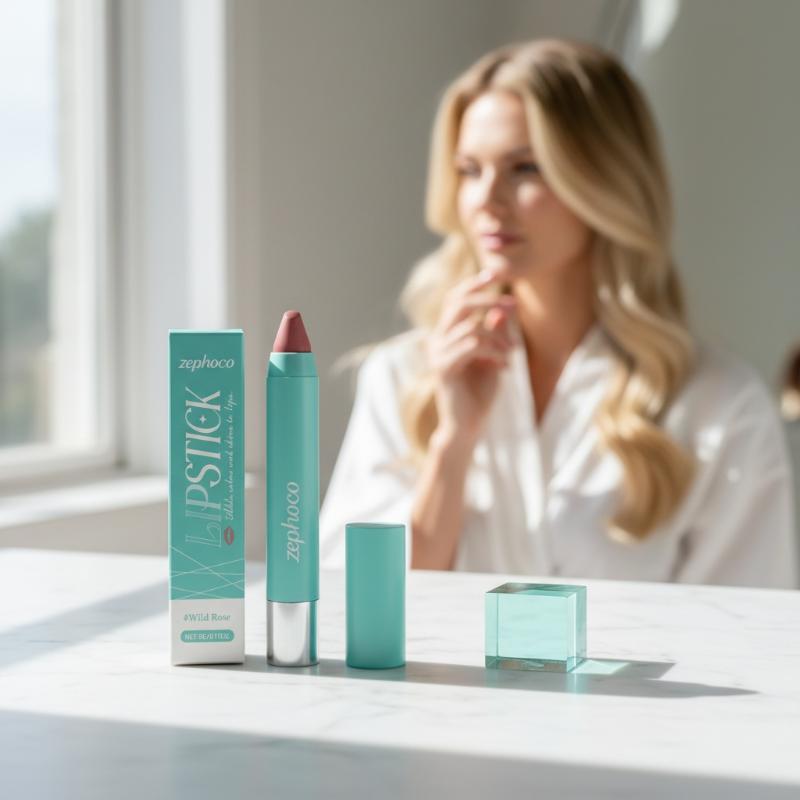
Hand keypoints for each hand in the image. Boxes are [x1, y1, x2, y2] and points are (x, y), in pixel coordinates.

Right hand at [426, 269, 515, 446]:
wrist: (468, 426)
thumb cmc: (480, 393)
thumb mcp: (493, 357)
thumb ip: (494, 333)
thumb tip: (502, 309)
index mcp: (447, 334)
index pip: (456, 299)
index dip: (474, 283)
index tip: (496, 273)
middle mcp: (437, 340)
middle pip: (460, 303)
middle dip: (489, 298)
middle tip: (514, 304)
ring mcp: (437, 353)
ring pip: (472, 327)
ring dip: (499, 337)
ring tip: (511, 353)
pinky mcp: (443, 368)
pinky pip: (472, 346)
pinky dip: (494, 351)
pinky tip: (504, 366)